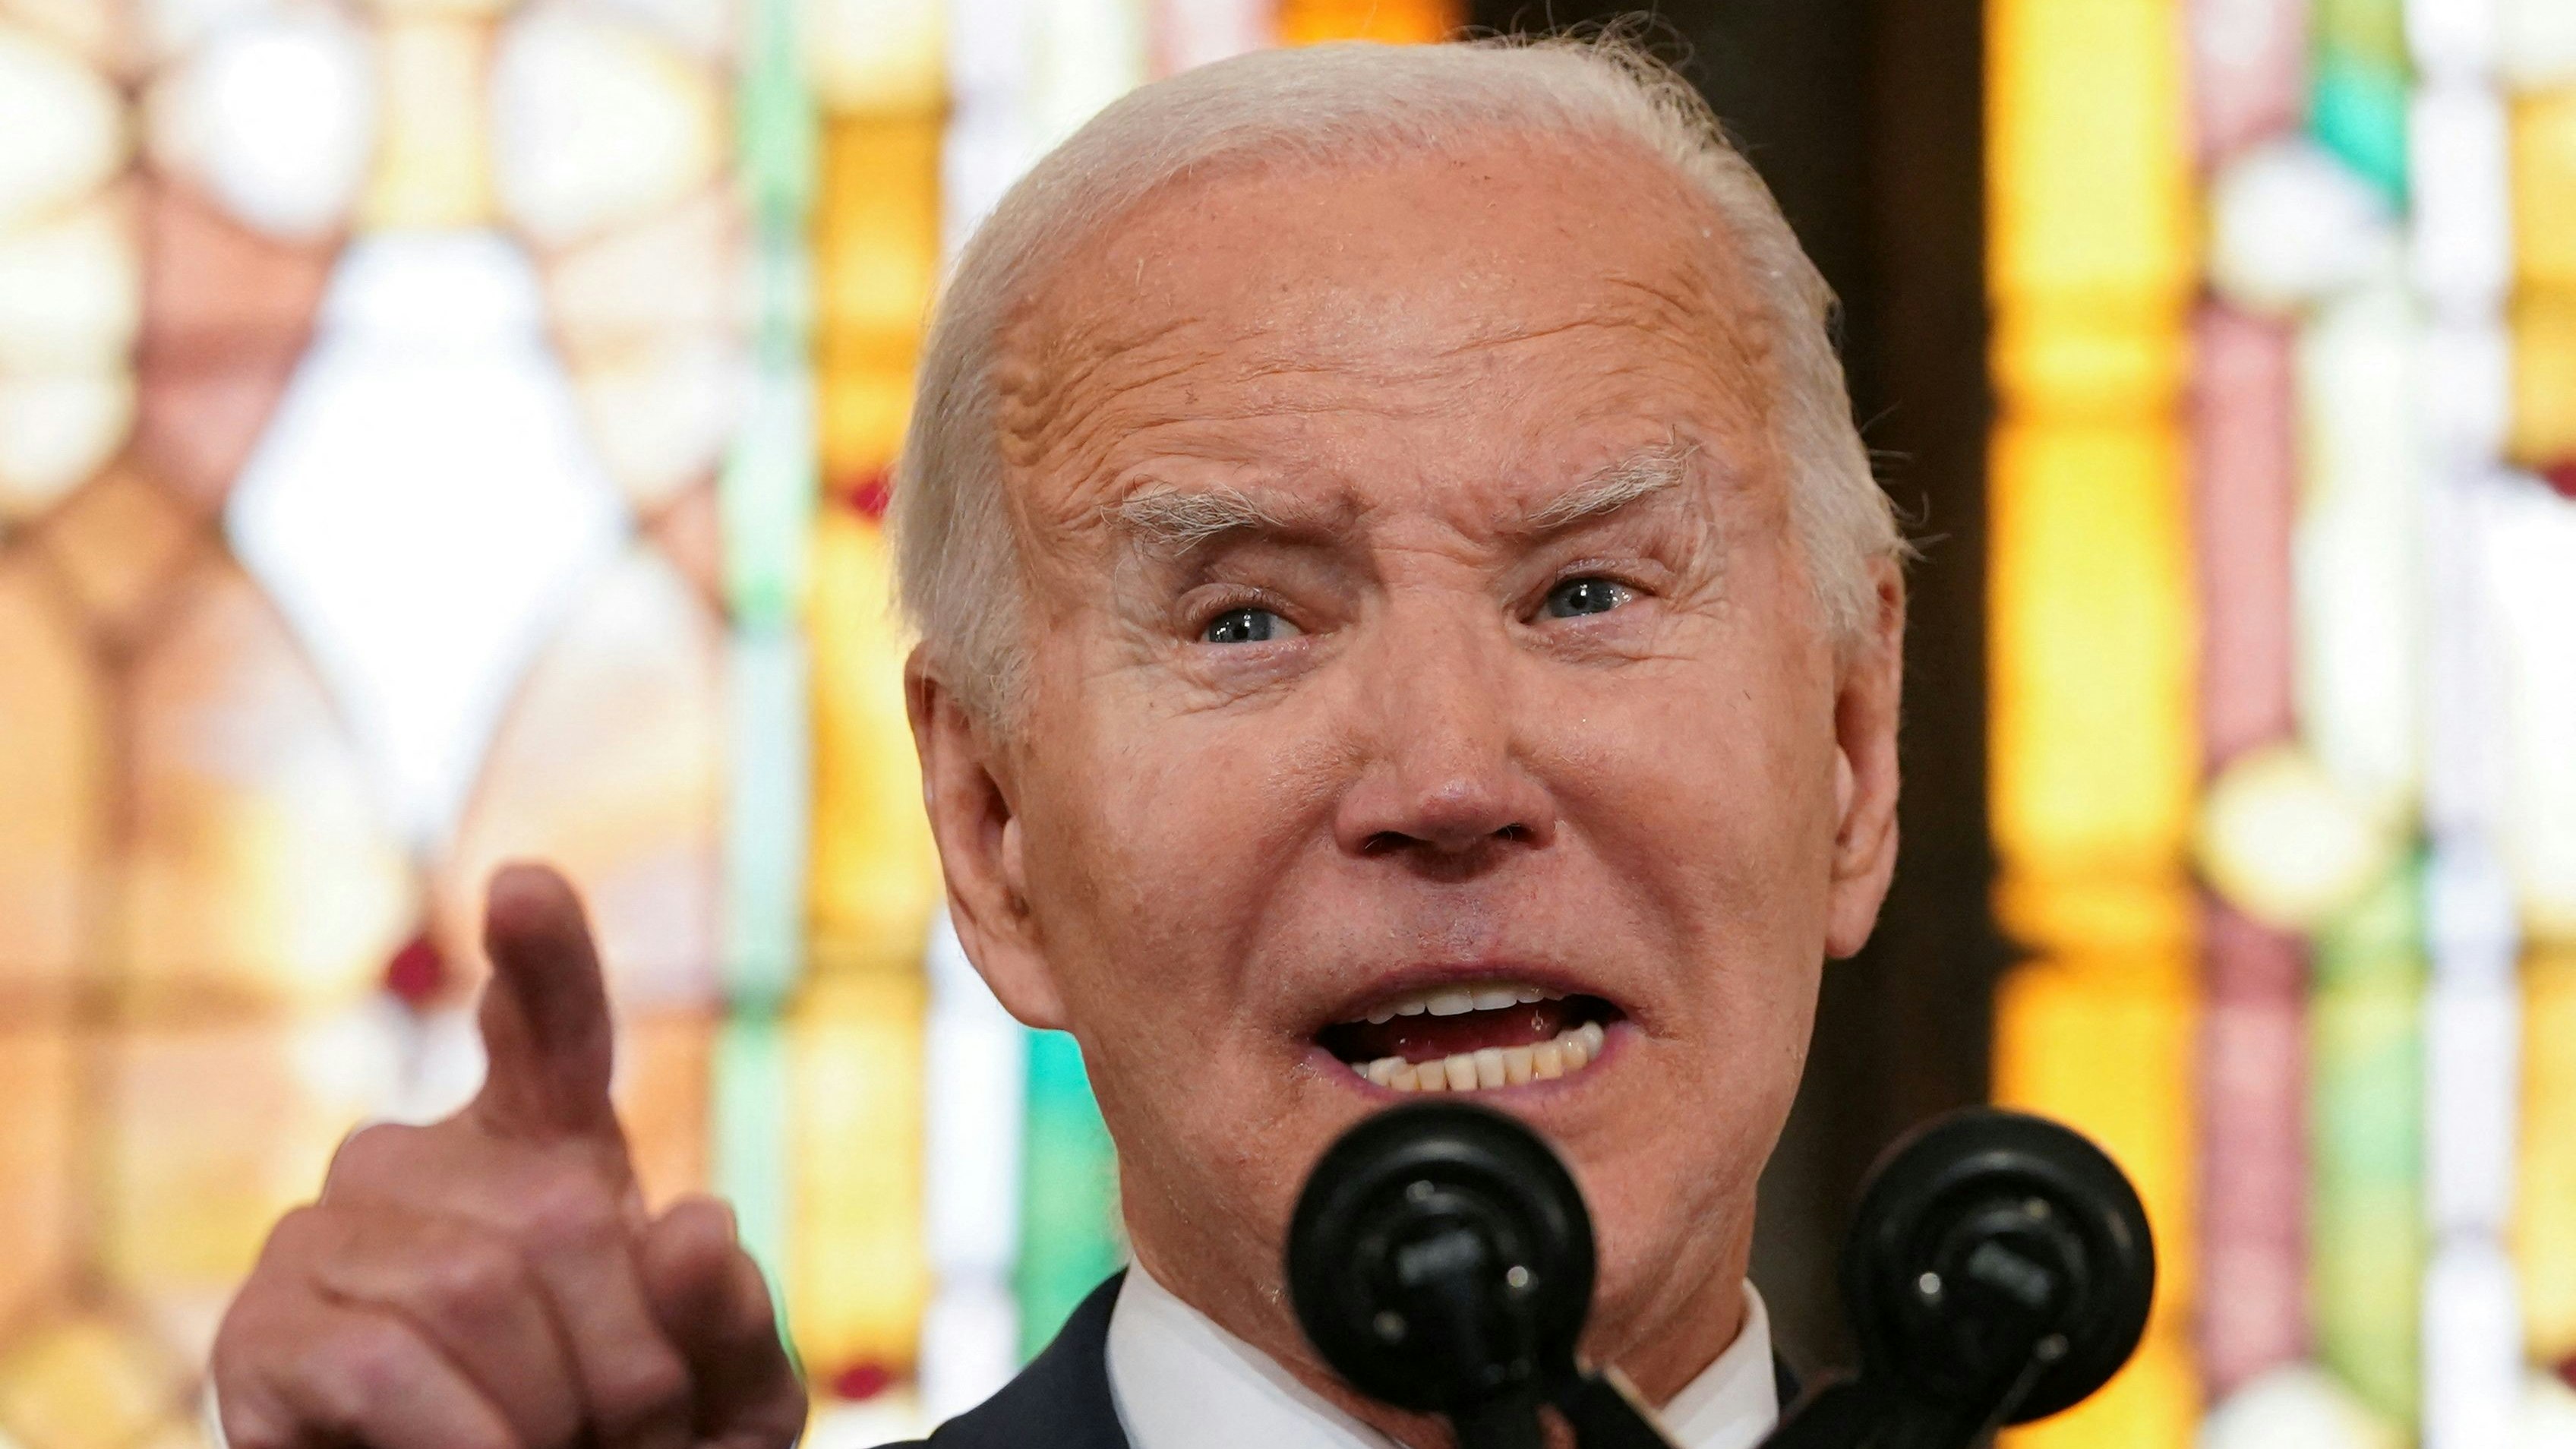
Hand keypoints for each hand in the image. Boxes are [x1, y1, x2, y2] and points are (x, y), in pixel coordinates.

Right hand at [211, 864, 805, 1448]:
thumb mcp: (723, 1396)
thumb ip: (729, 1317)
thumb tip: (695, 1222)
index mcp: (545, 1149)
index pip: (552, 1029)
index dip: (546, 958)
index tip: (524, 887)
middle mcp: (416, 1162)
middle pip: (561, 1214)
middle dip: (627, 1359)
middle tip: (630, 1437)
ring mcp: (323, 1238)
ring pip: (475, 1287)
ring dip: (548, 1411)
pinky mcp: (259, 1333)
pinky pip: (381, 1362)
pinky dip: (465, 1438)